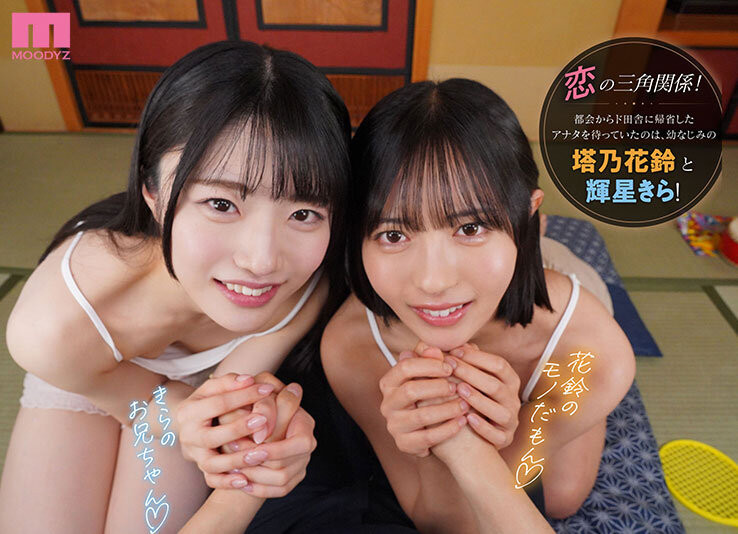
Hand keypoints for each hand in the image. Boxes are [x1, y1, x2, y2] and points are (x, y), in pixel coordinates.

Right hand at [175, 373, 276, 488]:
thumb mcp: (214, 388)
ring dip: (236, 460)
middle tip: (263, 421)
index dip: (243, 395)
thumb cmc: (209, 402)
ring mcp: (194, 455)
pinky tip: (246, 480)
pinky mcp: (200, 469)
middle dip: (238, 429)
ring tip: (262, 454)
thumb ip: (230, 382)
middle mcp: (188, 435)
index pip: (217, 403)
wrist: (190, 424)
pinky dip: (227, 482)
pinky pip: (211, 480)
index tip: (267, 390)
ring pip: (211, 463)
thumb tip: (249, 380)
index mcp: (189, 411)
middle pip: (211, 436)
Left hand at [222, 383, 316, 497]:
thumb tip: (260, 436)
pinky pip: (280, 490)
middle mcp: (308, 444)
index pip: (300, 444)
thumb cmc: (256, 403)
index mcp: (305, 424)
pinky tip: (241, 480)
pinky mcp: (292, 476)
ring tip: (234, 466)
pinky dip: (259, 488)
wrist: (252, 417)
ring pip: (281, 480)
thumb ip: (264, 409)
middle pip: (286, 465)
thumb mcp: (260, 397)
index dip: (276, 449)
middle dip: (257, 464)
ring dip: (254, 476)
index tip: (251, 448)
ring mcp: (301, 462)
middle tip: (234, 458)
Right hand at [378, 344, 468, 457]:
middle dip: (438, 387)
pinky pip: (428, 437)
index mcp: (389, 382)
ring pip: (421, 416)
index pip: (405, 367)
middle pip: (410, 390)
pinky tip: (463, 421)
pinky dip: (448, 428)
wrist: (430, 429)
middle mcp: (387, 403)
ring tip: (465, 404)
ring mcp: (394, 425)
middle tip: (457, 387)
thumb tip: (434, 349)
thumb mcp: (429, 375)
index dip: (429, 365)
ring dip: (447, 409)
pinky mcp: (404, 444)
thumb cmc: (431, 394)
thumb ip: (431, 359)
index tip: (450, 367)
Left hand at [446, 343, 521, 449]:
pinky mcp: (504, 439)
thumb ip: (464, 361)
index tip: (454, 352)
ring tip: (459, 390)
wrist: (476, 435)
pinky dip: (483, 427)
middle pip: (496, 385)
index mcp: (510, 381)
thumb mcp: (471, 377)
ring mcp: (510, 420)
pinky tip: (467, 418)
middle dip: (472, 375)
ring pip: (499, 411)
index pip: (499, 364)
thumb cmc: (472, 397)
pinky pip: (497, 435)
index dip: (477, 357)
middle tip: (450, 367)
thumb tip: (449, 343)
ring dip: (479, 399)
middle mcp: (513, 400)